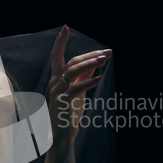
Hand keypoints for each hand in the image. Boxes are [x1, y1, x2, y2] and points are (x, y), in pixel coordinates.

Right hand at [48, 25, 111, 144]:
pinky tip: (100, 77)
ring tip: (104, 59)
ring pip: (73, 71)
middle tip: (107, 52)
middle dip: (90, 55)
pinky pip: (77, 88)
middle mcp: (55, 83)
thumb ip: (83, 77)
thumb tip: (94, 63)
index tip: (65, 27)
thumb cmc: (70, 112)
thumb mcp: (78, 91)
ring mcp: (58, 92)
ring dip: (90, 63)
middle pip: (72, 62)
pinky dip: (89, 82)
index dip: (61, 42)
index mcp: (57, 79)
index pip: (58, 56)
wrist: (62, 135)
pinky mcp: (63, 102)